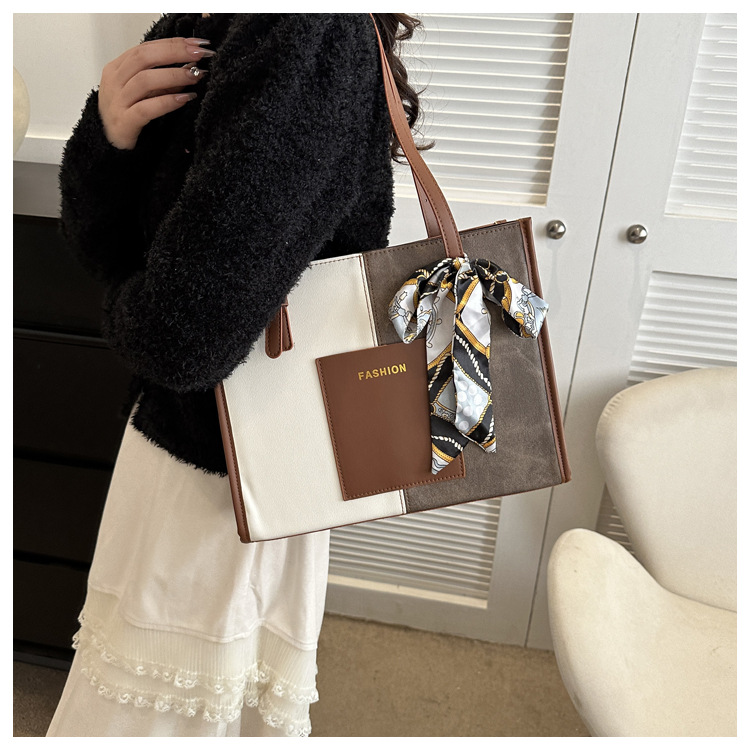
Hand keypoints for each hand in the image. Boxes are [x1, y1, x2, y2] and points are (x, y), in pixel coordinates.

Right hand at [97, 36, 215, 149]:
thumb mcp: (145, 94)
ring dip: (174, 76)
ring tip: (196, 76)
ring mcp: (117, 101)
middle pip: (145, 57)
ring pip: (145, 81)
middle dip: (175, 52)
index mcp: (117, 68)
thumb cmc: (129, 118)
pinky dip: (168, 102)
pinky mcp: (124, 122)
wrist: (110, 148)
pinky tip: (185, 99)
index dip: (172, 43)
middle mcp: (115, 81)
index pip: (145, 48)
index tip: (197, 43)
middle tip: (201, 54)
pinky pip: (146, 109)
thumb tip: (190, 65)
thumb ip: (162, 80)